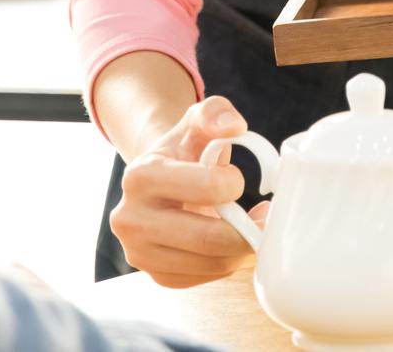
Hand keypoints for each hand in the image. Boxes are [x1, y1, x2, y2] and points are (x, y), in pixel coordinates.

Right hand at [107, 95, 269, 288]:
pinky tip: (229, 241)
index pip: (206, 189)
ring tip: (249, 226)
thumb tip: (234, 126)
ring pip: (211, 263)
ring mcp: (140, 253)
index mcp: (139, 176)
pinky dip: (228, 262)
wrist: (159, 181)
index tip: (236, 178)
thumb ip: (215, 113)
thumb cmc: (183, 150)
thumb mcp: (196, 122)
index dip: (234, 184)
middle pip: (208, 238)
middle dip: (246, 229)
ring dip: (241, 248)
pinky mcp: (156, 275)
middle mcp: (130, 219)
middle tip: (261, 217)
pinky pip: (205, 278)